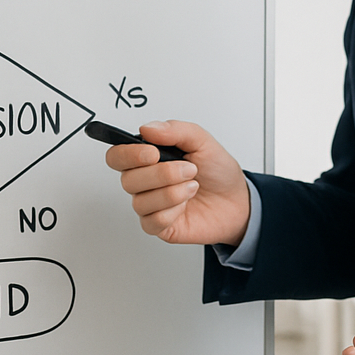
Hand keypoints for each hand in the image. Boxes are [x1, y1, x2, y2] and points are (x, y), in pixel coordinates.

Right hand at [104, 120, 250, 245]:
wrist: (237, 200)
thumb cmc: (217, 171)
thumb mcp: (202, 141)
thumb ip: (175, 130)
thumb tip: (148, 128)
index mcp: (148, 158)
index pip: (117, 156)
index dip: (128, 155)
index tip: (152, 153)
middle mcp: (145, 182)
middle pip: (127, 180)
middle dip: (162, 174)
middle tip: (189, 170)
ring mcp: (150, 204)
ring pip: (140, 201)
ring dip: (172, 193)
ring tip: (192, 187)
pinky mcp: (158, 226)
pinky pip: (152, 221)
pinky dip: (173, 211)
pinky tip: (185, 205)